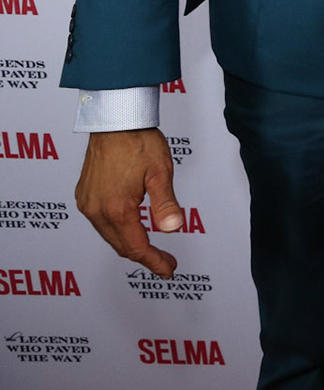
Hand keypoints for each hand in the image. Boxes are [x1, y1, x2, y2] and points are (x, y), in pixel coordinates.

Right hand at [76, 128, 183, 277]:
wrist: (115, 120)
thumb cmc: (138, 141)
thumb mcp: (160, 172)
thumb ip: (166, 203)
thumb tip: (174, 228)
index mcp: (116, 208)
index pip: (136, 247)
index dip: (154, 261)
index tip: (169, 269)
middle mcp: (96, 210)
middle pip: (121, 245)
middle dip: (144, 257)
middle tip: (165, 263)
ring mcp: (87, 203)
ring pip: (109, 236)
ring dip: (129, 245)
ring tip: (151, 250)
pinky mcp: (84, 195)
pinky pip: (100, 223)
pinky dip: (116, 231)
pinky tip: (130, 228)